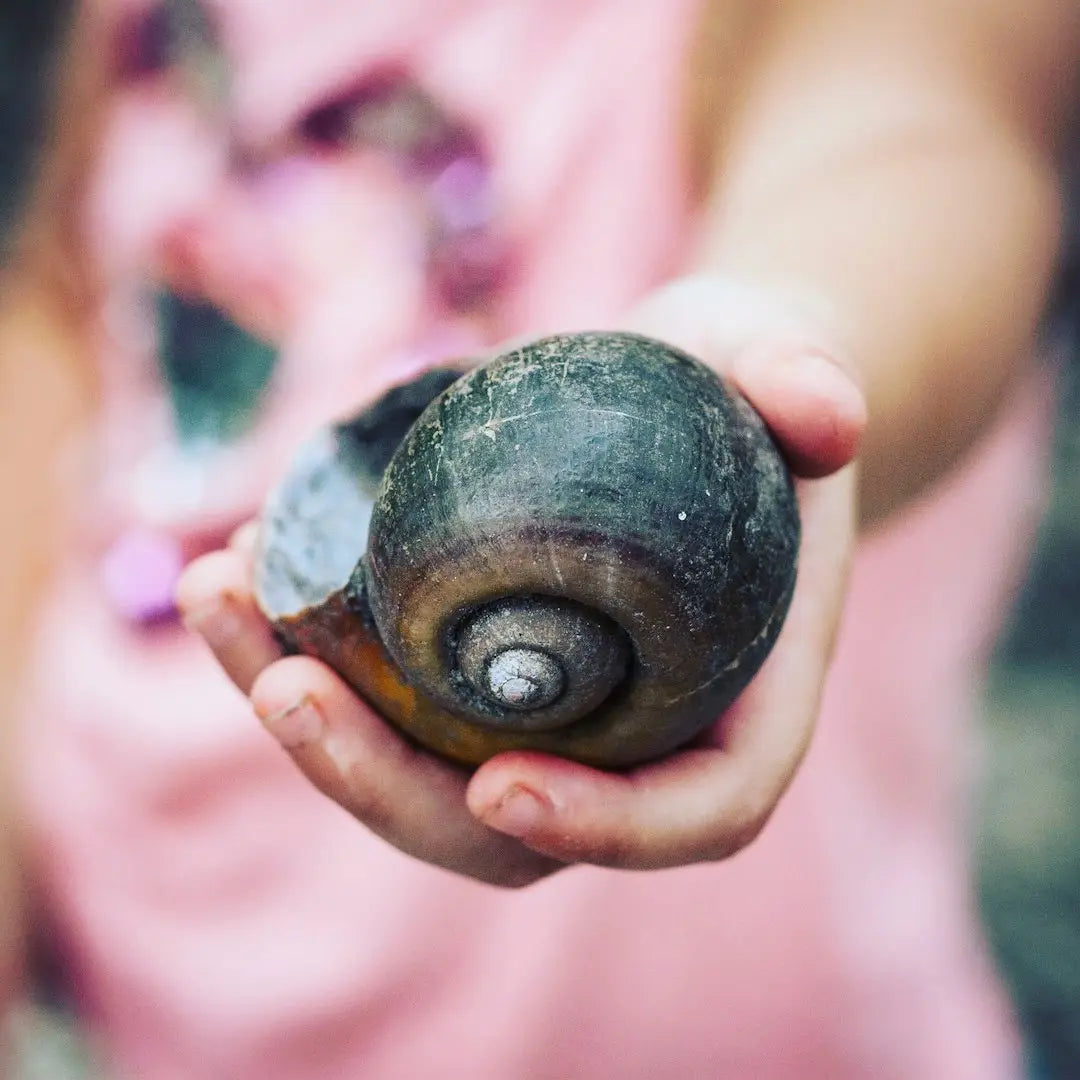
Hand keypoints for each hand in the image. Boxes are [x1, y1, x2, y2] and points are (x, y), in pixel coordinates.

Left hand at [177, 274, 865, 885]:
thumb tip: (827, 413)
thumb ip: (809, 380)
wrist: (686, 386)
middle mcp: (636, 730)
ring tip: (220, 593)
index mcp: (739, 696)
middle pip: (517, 827)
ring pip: (421, 773)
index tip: (501, 784)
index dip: (609, 827)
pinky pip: (381, 697)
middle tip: (288, 690)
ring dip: (306, 719)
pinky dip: (294, 644)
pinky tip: (237, 561)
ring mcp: (544, 708)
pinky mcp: (471, 665)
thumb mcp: (782, 360)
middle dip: (391, 787)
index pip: (700, 808)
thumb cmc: (744, 384)